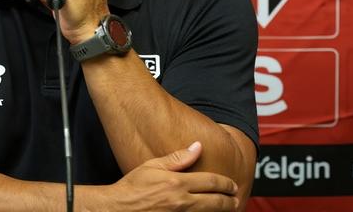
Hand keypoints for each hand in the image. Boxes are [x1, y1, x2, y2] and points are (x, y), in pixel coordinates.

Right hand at [103, 142, 238, 211]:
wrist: (117, 209)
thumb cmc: (131, 188)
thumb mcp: (152, 166)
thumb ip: (177, 158)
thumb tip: (197, 147)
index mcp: (177, 183)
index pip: (211, 182)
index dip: (226, 184)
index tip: (232, 185)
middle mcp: (181, 202)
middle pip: (216, 201)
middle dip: (229, 200)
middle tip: (235, 198)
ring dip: (220, 211)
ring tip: (227, 208)